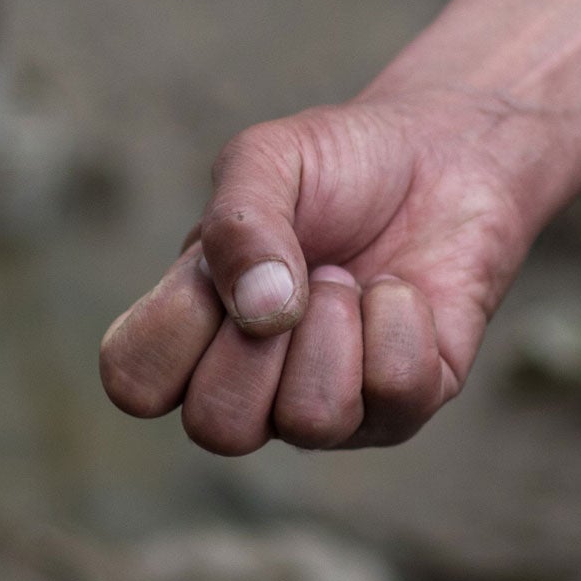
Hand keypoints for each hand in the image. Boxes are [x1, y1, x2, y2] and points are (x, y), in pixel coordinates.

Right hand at [99, 97, 537, 453]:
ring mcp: (330, 408)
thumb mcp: (266, 160)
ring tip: (349, 278)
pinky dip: (400, 318)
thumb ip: (237, 224)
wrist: (445, 153)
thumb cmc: (340, 164)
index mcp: (196, 334)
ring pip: (311, 420)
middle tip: (301, 269)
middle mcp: (254, 386)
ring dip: (336, 322)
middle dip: (263, 335)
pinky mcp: (406, 405)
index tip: (214, 261)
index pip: (136, 384)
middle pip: (219, 427)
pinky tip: (398, 290)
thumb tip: (261, 313)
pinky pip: (395, 389)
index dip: (175, 322)